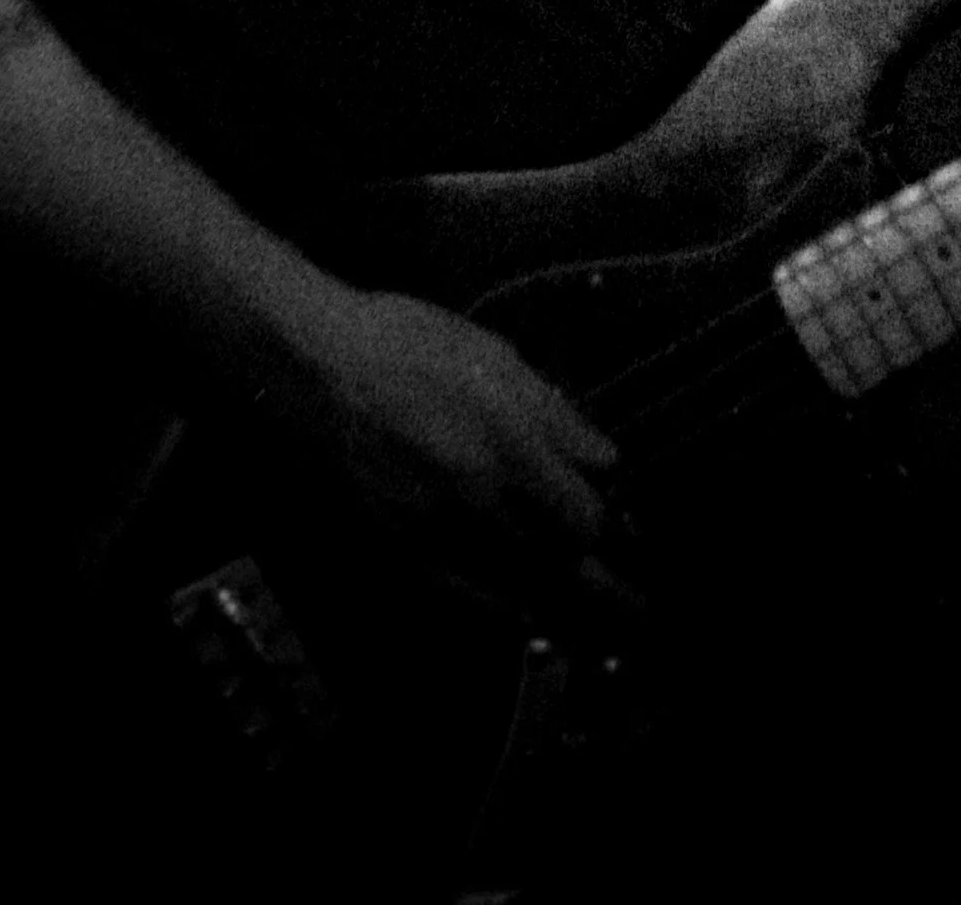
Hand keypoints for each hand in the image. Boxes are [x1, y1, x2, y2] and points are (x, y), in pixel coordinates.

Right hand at [256, 283, 634, 621]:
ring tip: (596, 615)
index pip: (584, 514)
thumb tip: (603, 459)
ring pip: (517, 584)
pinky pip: (462, 592)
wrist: (324, 366)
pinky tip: (522, 611)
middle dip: (603, 583)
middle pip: (559, 562)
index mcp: (509, 440)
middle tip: (636, 601)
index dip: (610, 525)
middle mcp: (480, 495)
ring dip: (560, 600)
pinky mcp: (402, 544)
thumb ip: (555, 414)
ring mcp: (438, 527)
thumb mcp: (497, 357)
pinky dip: (499, 605)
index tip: (625, 527)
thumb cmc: (413, 344)